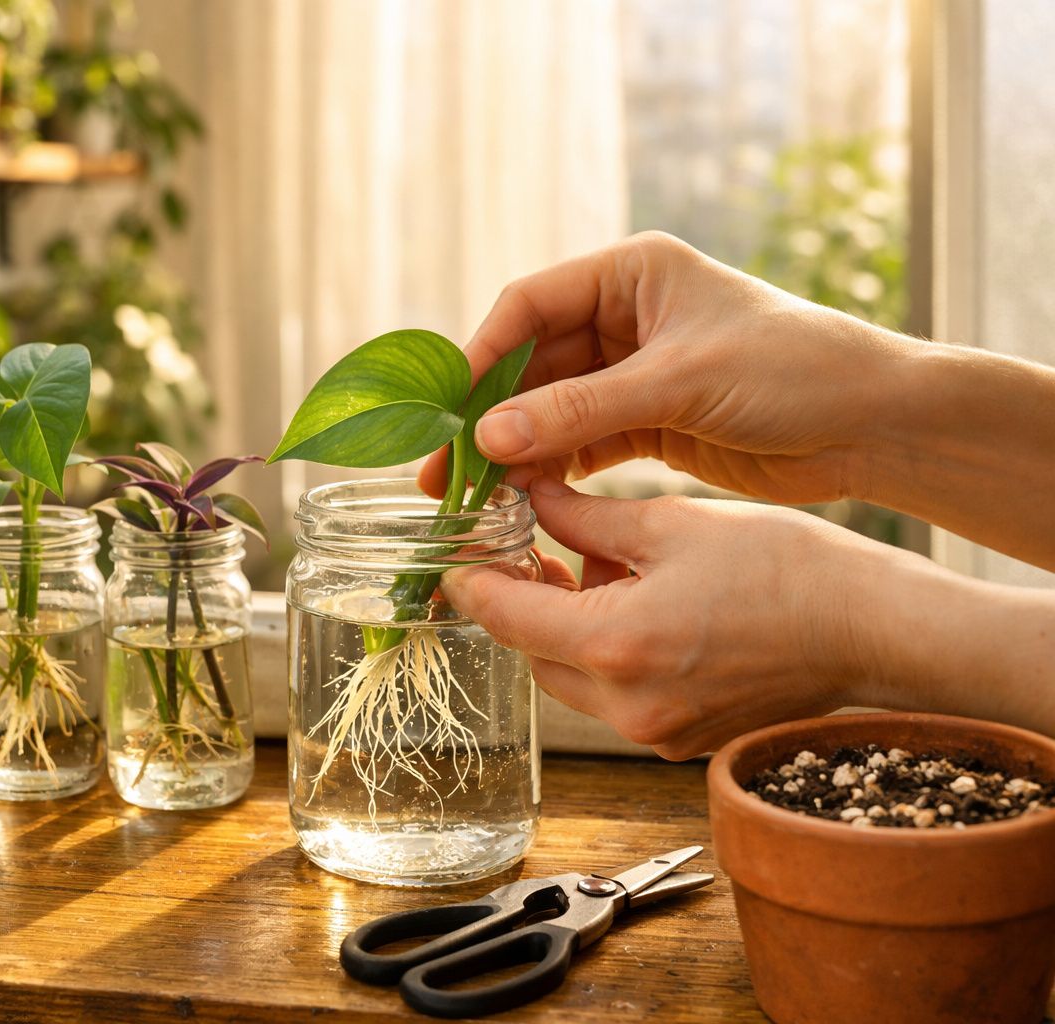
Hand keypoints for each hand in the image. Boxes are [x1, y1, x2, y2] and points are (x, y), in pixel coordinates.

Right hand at [419, 231, 913, 504]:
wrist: (876, 426)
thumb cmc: (793, 372)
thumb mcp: (679, 383)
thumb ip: (580, 411)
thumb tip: (488, 439)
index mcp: (632, 274)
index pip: (529, 305)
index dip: (483, 356)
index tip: (447, 411)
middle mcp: (625, 315)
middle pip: (531, 364)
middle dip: (490, 416)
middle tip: (446, 470)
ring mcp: (634, 371)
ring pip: (550, 409)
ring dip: (514, 449)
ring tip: (475, 497)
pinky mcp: (647, 421)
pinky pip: (579, 442)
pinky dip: (552, 469)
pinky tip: (523, 499)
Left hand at [441, 478, 884, 758]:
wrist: (872, 630)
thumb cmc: (787, 570)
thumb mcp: (671, 524)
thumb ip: (582, 517)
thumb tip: (526, 495)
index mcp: (615, 645)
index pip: (504, 616)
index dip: (471, 578)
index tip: (454, 552)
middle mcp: (626, 705)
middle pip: (532, 651)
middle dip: (524, 599)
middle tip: (531, 545)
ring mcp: (655, 731)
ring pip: (569, 677)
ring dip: (564, 626)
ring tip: (596, 566)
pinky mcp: (679, 739)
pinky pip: (612, 696)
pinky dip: (604, 652)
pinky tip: (634, 603)